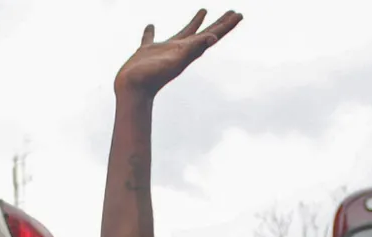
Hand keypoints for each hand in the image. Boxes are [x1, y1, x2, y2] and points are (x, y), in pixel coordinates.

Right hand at [115, 9, 242, 97]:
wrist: (132, 91)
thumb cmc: (153, 77)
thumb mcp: (176, 60)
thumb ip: (193, 48)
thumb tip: (213, 37)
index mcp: (189, 51)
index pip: (212, 35)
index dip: (226, 25)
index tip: (239, 14)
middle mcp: (180, 50)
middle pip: (205, 33)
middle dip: (219, 23)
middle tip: (233, 12)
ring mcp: (164, 51)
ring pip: (185, 33)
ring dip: (196, 22)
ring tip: (204, 10)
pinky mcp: (147, 52)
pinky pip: (151, 38)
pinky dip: (151, 31)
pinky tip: (151, 25)